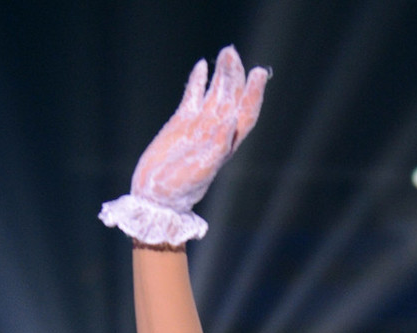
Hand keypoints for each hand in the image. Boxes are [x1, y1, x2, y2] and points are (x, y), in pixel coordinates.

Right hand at [132, 47, 268, 213]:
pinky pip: (192, 97)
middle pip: (231, 98)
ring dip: (221, 74)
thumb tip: (232, 121)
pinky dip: (197, 82)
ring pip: (214, 94)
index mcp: (226, 144)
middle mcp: (216, 132)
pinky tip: (201, 66)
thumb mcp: (202, 170)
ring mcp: (199, 125)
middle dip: (235, 76)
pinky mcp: (181, 122)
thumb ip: (218, 147)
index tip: (259, 72)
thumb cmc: (180, 188)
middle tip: (233, 53)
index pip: (245, 114)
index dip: (254, 93)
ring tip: (226, 52)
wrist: (157, 196)